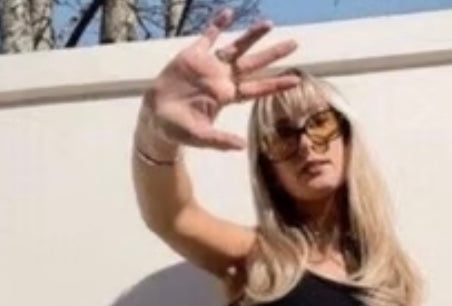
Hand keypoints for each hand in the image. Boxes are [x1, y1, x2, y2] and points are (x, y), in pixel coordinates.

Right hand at [139, 8, 298, 152]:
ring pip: (236, 47)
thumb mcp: (201, 137)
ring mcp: (209, 65)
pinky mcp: (193, 54)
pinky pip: (208, 36)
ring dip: (252, 36)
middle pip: (253, 64)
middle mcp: (222, 78)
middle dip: (273, 55)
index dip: (276, 84)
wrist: (156, 115)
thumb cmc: (179, 129)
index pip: (257, 89)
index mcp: (227, 97)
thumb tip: (242, 147)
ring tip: (269, 24)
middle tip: (294, 45)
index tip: (295, 79)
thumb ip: (221, 141)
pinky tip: (228, 13)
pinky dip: (217, 24)